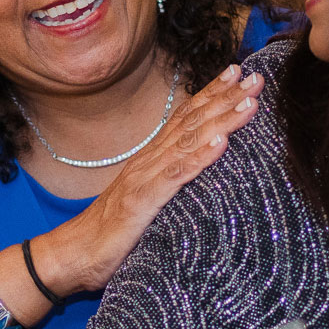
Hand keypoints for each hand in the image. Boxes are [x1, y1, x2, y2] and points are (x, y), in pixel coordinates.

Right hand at [31, 64, 264, 293]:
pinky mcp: (143, 202)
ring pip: (189, 141)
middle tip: (256, 76)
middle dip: (225, 97)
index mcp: (151, 160)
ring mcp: (145, 178)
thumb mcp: (144, 202)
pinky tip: (221, 142)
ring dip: (222, 119)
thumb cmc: (110, 233)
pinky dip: (200, 157)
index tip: (237, 73)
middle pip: (192, 121)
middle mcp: (149, 161)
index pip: (184, 118)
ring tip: (250, 101)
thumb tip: (193, 176)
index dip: (211, 94)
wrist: (72, 255)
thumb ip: (166, 184)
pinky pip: (176, 176)